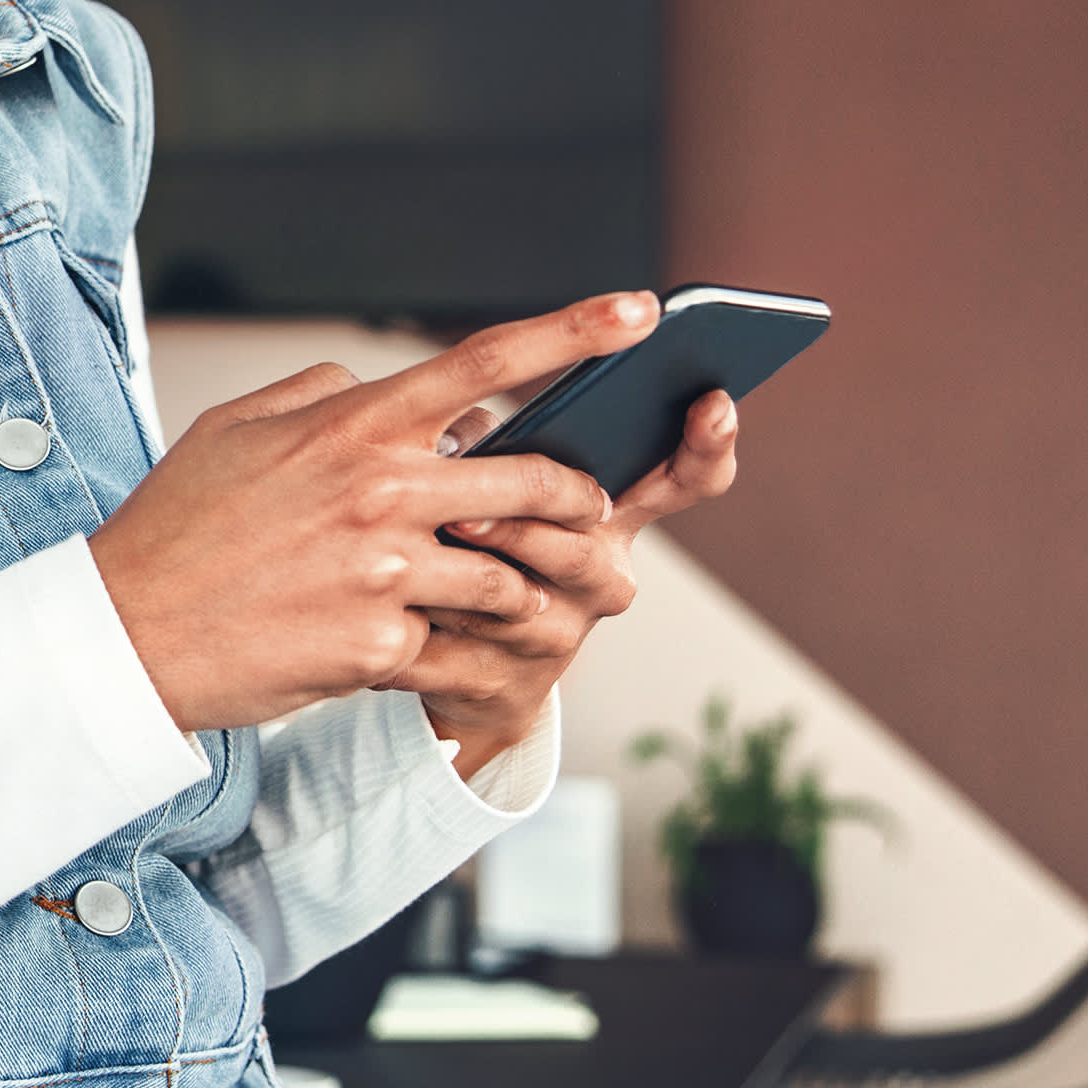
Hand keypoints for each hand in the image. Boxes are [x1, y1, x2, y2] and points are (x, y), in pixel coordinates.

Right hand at [86, 294, 646, 735]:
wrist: (127, 634)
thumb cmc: (175, 529)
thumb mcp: (231, 428)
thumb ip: (317, 390)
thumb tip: (379, 380)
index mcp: (349, 427)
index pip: (484, 363)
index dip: (573, 331)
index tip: (639, 312)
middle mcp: (378, 491)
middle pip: (534, 481)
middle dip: (578, 496)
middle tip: (589, 509)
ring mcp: (383, 573)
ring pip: (511, 575)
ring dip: (525, 587)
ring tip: (516, 597)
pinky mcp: (379, 648)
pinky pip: (458, 647)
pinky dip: (457, 651)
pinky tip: (431, 652)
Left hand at [409, 388, 742, 763]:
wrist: (451, 666)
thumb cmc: (473, 548)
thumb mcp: (491, 488)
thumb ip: (494, 452)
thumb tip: (464, 427)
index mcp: (607, 516)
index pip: (684, 479)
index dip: (707, 444)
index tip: (713, 402)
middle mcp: (600, 577)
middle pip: (584, 550)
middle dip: (523, 532)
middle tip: (467, 514)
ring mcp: (557, 636)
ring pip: (516, 607)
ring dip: (456, 583)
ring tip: (405, 561)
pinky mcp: (503, 686)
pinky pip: (453, 655)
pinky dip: (410, 633)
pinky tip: (374, 614)